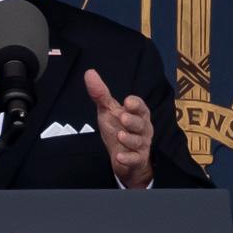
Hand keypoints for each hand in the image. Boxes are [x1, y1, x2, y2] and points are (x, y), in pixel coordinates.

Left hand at [84, 68, 153, 187]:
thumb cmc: (117, 128)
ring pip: (138, 141)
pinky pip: (135, 159)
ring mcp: (141, 145)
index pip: (141, 107)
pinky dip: (128, 158)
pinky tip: (119, 156)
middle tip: (123, 118)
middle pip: (141, 123)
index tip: (127, 101)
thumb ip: (100, 94)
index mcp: (138, 114)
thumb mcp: (108, 111)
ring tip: (119, 136)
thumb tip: (89, 72)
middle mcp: (142, 128)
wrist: (123, 157)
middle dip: (133, 120)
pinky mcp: (137, 159)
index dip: (136, 104)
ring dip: (129, 139)